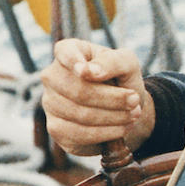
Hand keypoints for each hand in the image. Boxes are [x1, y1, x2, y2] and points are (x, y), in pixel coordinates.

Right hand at [40, 39, 154, 155]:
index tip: (86, 72)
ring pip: (80, 114)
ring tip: (134, 114)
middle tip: (135, 101)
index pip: (64, 52)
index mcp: (69, 51)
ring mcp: (50, 102)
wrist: (125, 109)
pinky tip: (122, 128)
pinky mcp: (56, 128)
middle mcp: (52, 76)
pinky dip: (107, 132)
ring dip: (115, 117)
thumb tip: (87, 72)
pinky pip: (79, 134)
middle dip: (113, 99)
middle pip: (78, 90)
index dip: (73, 62)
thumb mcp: (127, 65)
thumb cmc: (122, 80)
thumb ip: (112, 61)